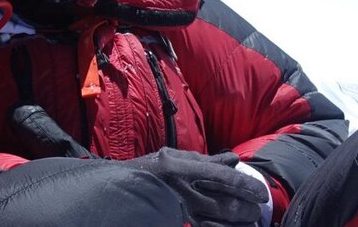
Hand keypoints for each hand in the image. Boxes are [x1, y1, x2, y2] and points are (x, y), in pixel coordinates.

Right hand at [125, 148, 267, 225]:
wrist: (117, 190)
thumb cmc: (146, 171)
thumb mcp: (172, 158)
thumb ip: (204, 160)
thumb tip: (233, 159)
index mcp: (178, 168)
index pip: (221, 176)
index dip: (244, 185)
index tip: (260, 193)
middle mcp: (179, 189)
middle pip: (225, 204)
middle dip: (247, 209)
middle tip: (255, 208)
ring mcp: (178, 210)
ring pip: (220, 222)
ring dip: (238, 223)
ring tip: (247, 222)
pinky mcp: (176, 221)